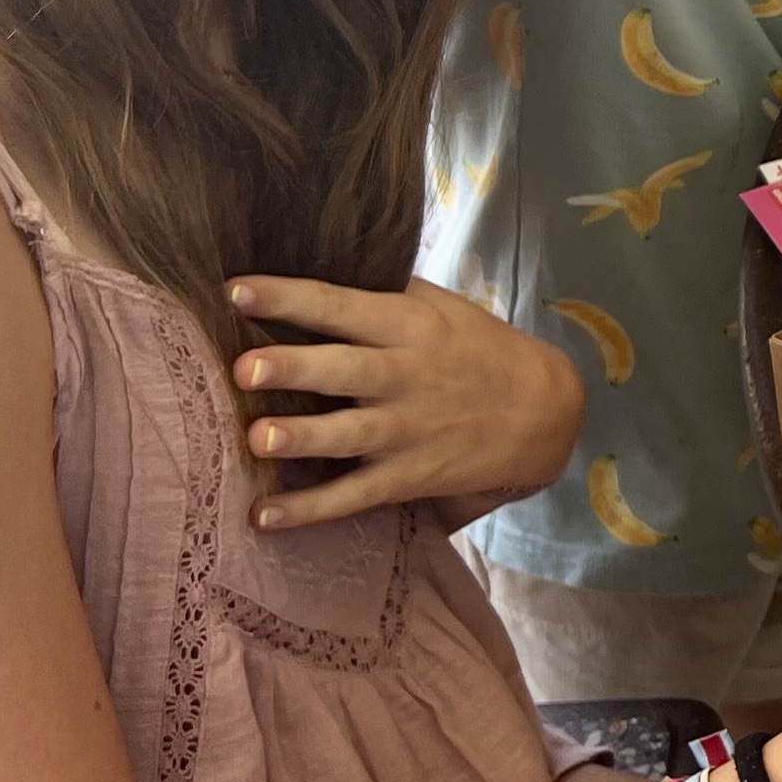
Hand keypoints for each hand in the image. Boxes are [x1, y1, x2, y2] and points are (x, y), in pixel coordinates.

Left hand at [225, 275, 584, 531]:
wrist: (545, 412)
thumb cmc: (480, 349)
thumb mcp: (443, 309)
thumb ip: (385, 293)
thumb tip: (313, 264)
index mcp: (409, 327)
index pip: (340, 306)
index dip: (289, 298)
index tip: (236, 289)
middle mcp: (404, 377)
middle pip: (344, 370)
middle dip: (296, 369)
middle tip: (246, 367)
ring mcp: (407, 431)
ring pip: (349, 435)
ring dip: (304, 437)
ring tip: (258, 438)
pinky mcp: (409, 476)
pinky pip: (355, 495)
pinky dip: (312, 509)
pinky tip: (264, 516)